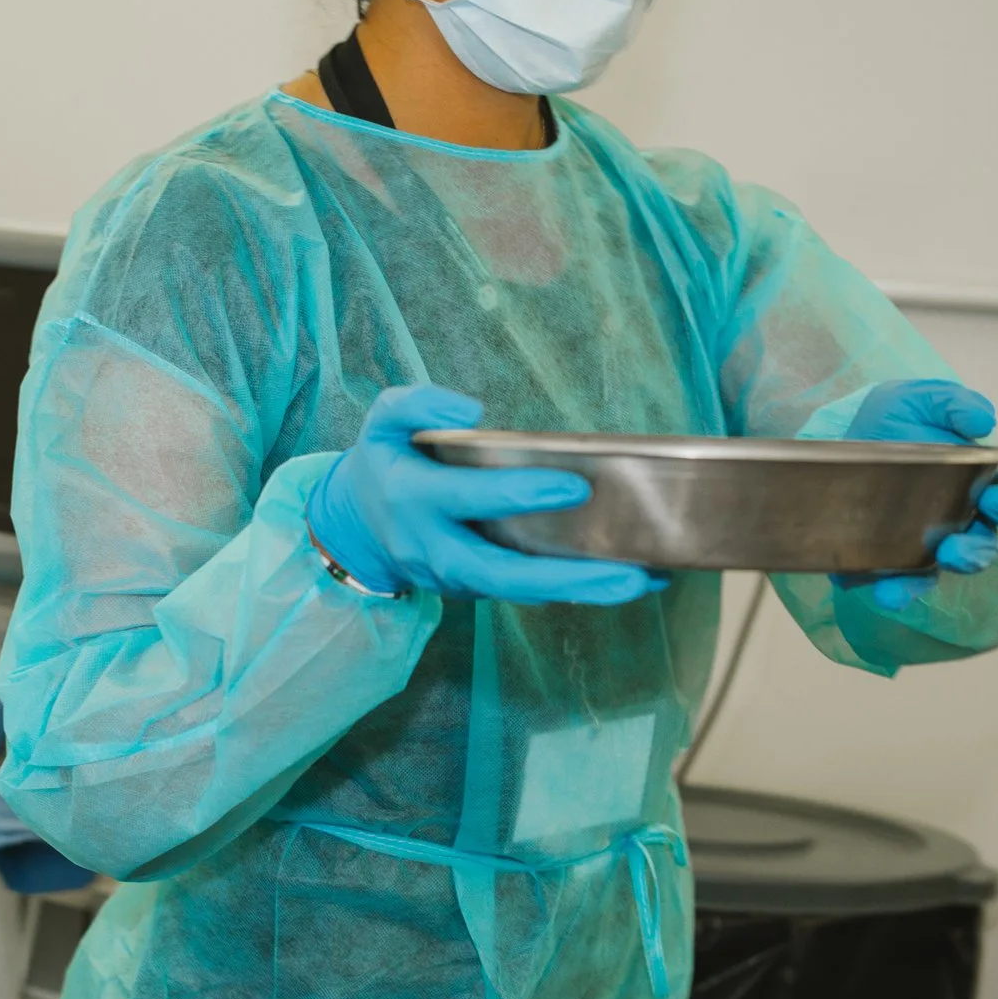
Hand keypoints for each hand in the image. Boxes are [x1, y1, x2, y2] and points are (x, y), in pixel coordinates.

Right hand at [307, 385, 664, 606]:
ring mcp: (455, 578)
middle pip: (502, 573)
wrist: (357, 530)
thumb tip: (471, 412)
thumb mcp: (383, 421)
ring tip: (641, 581)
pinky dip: (575, 589)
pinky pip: (525, 593)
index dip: (519, 494)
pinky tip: (626, 578)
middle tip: (627, 572)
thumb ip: (418, 404)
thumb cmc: (385, 464)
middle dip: (565, 576)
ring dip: (582, 592)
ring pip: (519, 594)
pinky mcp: (474, 590)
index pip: (468, 499)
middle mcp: (434, 549)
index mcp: (412, 499)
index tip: (575, 484)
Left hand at [838, 378, 997, 608]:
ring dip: (932, 578)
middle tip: (957, 548)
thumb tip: (983, 422)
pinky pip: (898, 583)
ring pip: (943, 571)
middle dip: (975, 551)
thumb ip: (955, 403)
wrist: (842, 431)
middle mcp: (960, 520)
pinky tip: (883, 591)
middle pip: (982, 546)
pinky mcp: (889, 560)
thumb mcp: (924, 399)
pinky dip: (896, 592)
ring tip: (920, 574)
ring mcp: (926, 544)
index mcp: (980, 484)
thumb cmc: (898, 416)